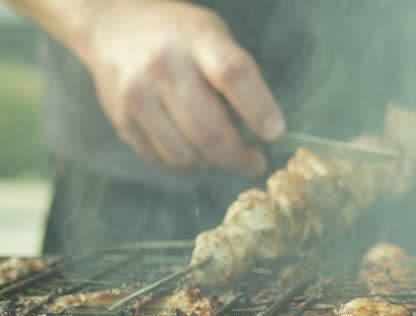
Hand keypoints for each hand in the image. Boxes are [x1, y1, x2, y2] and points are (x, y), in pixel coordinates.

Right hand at [81, 1, 283, 174]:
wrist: (114, 27)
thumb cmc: (179, 37)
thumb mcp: (214, 36)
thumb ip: (239, 78)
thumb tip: (264, 131)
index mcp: (197, 39)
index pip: (233, 74)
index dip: (259, 109)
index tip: (275, 133)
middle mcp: (163, 66)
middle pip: (208, 129)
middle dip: (239, 156)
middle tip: (254, 162)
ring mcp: (138, 95)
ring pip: (184, 154)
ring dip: (211, 162)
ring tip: (219, 151)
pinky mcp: (122, 119)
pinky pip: (162, 158)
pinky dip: (185, 163)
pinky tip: (193, 149)